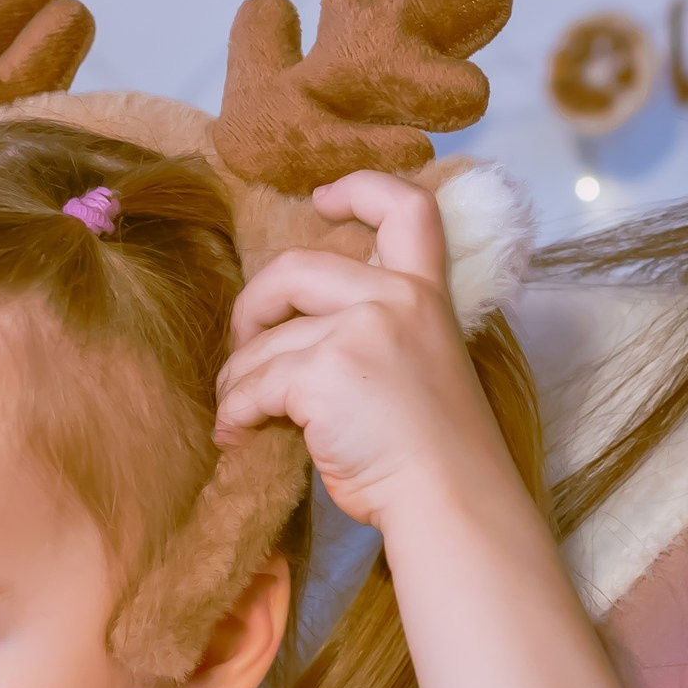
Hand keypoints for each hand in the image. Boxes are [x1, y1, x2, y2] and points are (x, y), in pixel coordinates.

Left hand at [214, 173, 514, 532]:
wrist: (452, 499)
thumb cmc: (437, 452)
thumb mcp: (423, 364)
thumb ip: (378, 329)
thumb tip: (294, 330)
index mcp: (427, 293)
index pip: (407, 207)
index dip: (360, 188)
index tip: (322, 200)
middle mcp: (395, 299)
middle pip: (293, 267)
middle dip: (253, 306)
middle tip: (245, 345)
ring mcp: (359, 332)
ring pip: (264, 342)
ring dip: (238, 380)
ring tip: (240, 412)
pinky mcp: (322, 374)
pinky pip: (253, 385)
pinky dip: (235, 412)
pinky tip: (237, 434)